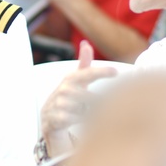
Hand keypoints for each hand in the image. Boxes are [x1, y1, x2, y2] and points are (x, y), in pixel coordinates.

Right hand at [40, 41, 117, 156]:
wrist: (49, 116)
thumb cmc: (68, 94)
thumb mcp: (76, 79)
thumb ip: (84, 62)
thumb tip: (86, 43)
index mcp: (71, 78)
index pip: (88, 73)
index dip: (102, 72)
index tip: (116, 72)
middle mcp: (64, 90)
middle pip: (91, 98)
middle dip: (100, 103)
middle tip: (108, 105)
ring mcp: (60, 104)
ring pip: (86, 111)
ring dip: (92, 113)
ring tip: (91, 113)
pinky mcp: (58, 119)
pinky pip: (79, 121)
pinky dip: (84, 122)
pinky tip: (83, 121)